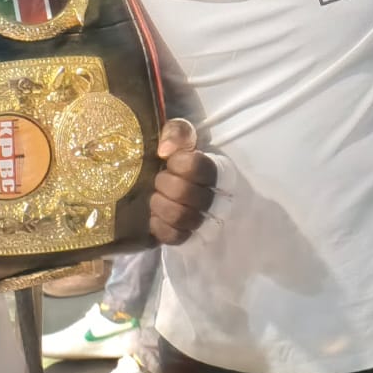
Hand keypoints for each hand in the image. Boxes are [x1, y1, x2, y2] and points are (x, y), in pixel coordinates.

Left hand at [148, 118, 216, 244]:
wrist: (170, 181)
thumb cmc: (177, 159)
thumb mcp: (180, 136)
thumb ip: (177, 132)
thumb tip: (165, 151)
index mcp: (217, 169)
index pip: (198, 166)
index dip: (178, 163)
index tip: (169, 160)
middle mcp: (216, 197)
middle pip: (185, 193)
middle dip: (164, 184)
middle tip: (159, 179)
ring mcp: (204, 221)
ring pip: (181, 217)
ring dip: (160, 205)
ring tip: (156, 198)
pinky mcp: (189, 239)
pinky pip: (174, 237)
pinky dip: (159, 225)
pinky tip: (156, 216)